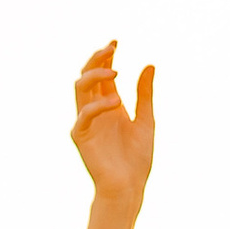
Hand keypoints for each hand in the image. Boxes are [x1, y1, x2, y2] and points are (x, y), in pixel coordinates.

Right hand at [71, 41, 154, 205]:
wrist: (129, 187)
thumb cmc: (137, 158)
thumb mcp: (146, 120)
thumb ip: (145, 94)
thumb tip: (149, 65)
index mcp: (110, 104)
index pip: (104, 74)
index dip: (106, 56)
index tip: (116, 41)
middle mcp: (96, 110)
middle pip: (88, 75)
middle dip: (97, 59)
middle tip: (111, 48)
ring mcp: (86, 122)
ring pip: (80, 88)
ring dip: (95, 75)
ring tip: (115, 70)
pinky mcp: (81, 136)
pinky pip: (83, 115)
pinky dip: (98, 106)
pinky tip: (116, 102)